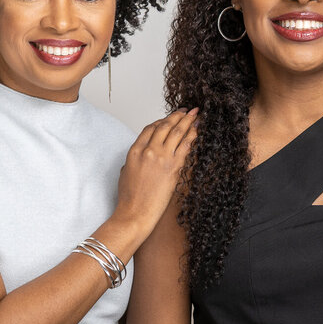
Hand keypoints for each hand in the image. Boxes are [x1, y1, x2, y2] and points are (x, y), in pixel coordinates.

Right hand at [113, 108, 197, 232]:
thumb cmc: (129, 198)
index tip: (170, 118)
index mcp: (134, 151)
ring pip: (177, 132)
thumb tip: (144, 154)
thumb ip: (135, 159)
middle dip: (177, 116)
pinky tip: (197, 130)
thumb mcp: (125, 172)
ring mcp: (162, 158)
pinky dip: (193, 135)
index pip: (150, 128)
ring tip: (195, 114)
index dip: (162, 120)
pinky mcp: (174, 167)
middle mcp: (148, 150)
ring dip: (187, 121)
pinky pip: (186, 146)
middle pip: (165, 126)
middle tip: (186, 110)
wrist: (135, 213)